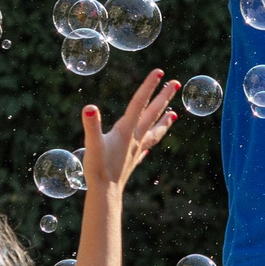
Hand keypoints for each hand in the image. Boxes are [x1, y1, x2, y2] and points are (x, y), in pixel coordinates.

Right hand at [84, 69, 179, 187]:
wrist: (105, 193)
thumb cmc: (98, 168)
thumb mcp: (92, 144)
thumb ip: (91, 125)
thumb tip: (89, 108)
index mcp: (126, 130)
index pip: (139, 103)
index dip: (148, 86)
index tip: (159, 72)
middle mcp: (135, 138)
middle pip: (152, 113)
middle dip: (164, 97)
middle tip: (175, 83)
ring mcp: (135, 150)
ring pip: (154, 131)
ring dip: (164, 120)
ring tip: (174, 113)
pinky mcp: (132, 161)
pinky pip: (145, 148)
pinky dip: (149, 143)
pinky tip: (149, 145)